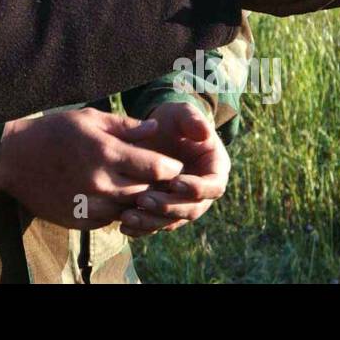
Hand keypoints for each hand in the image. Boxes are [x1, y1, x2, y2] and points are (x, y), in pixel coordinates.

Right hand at [0, 108, 183, 229]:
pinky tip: (109, 194)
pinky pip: (110, 219)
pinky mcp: (80, 220)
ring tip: (133, 184)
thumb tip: (156, 128)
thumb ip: (126, 126)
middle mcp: (101, 182)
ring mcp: (90, 205)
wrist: (13, 158)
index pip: (157, 168)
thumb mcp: (89, 118)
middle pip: (148, 192)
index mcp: (106, 152)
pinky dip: (115, 209)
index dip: (170, 167)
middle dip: (157, 185)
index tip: (171, 163)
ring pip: (130, 208)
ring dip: (136, 199)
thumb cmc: (54, 131)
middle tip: (158, 176)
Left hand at [116, 102, 229, 237]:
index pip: (213, 186)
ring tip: (128, 216)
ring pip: (173, 220)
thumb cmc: (173, 119)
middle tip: (145, 200)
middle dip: (169, 207)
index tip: (175, 182)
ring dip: (152, 221)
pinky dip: (142, 227)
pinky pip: (156, 224)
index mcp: (215, 169)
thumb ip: (193, 119)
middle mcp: (203, 192)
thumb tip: (205, 133)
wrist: (155, 131)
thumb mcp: (182, 112)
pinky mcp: (165, 210)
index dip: (197, 188)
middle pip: (192, 209)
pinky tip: (123, 225)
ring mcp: (184, 203)